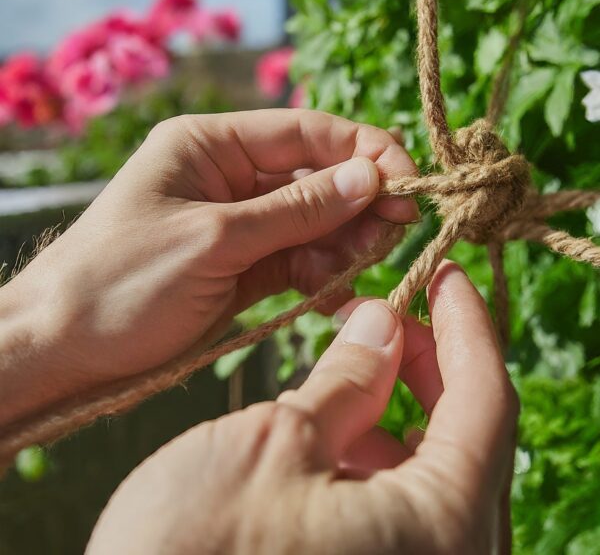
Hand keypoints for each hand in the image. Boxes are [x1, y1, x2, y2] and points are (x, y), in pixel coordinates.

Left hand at [0, 109, 416, 425]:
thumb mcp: (215, 239)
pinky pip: (299, 258)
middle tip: (398, 227)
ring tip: (368, 260)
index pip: (305, 132)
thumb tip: (370, 178)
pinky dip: (323, 271)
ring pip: (314, 220)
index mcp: (210, 145)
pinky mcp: (246, 265)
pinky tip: (338, 287)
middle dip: (359, 200)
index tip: (408, 179)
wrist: (66, 349)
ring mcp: (240, 223)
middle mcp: (229, 177)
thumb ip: (296, 209)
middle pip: (315, 176)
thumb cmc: (123, 282)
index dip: (362, 151)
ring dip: (346, 239)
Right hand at [86, 261, 518, 554]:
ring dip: (400, 402)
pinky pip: (403, 500)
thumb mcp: (276, 444)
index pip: (486, 397)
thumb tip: (383, 323)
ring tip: (355, 362)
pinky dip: (378, 448)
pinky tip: (336, 429)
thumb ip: (346, 380)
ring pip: (435, 464)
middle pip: (469, 430)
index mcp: (438, 528)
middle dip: (429, 359)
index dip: (467, 323)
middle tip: (390, 313)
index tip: (446, 275)